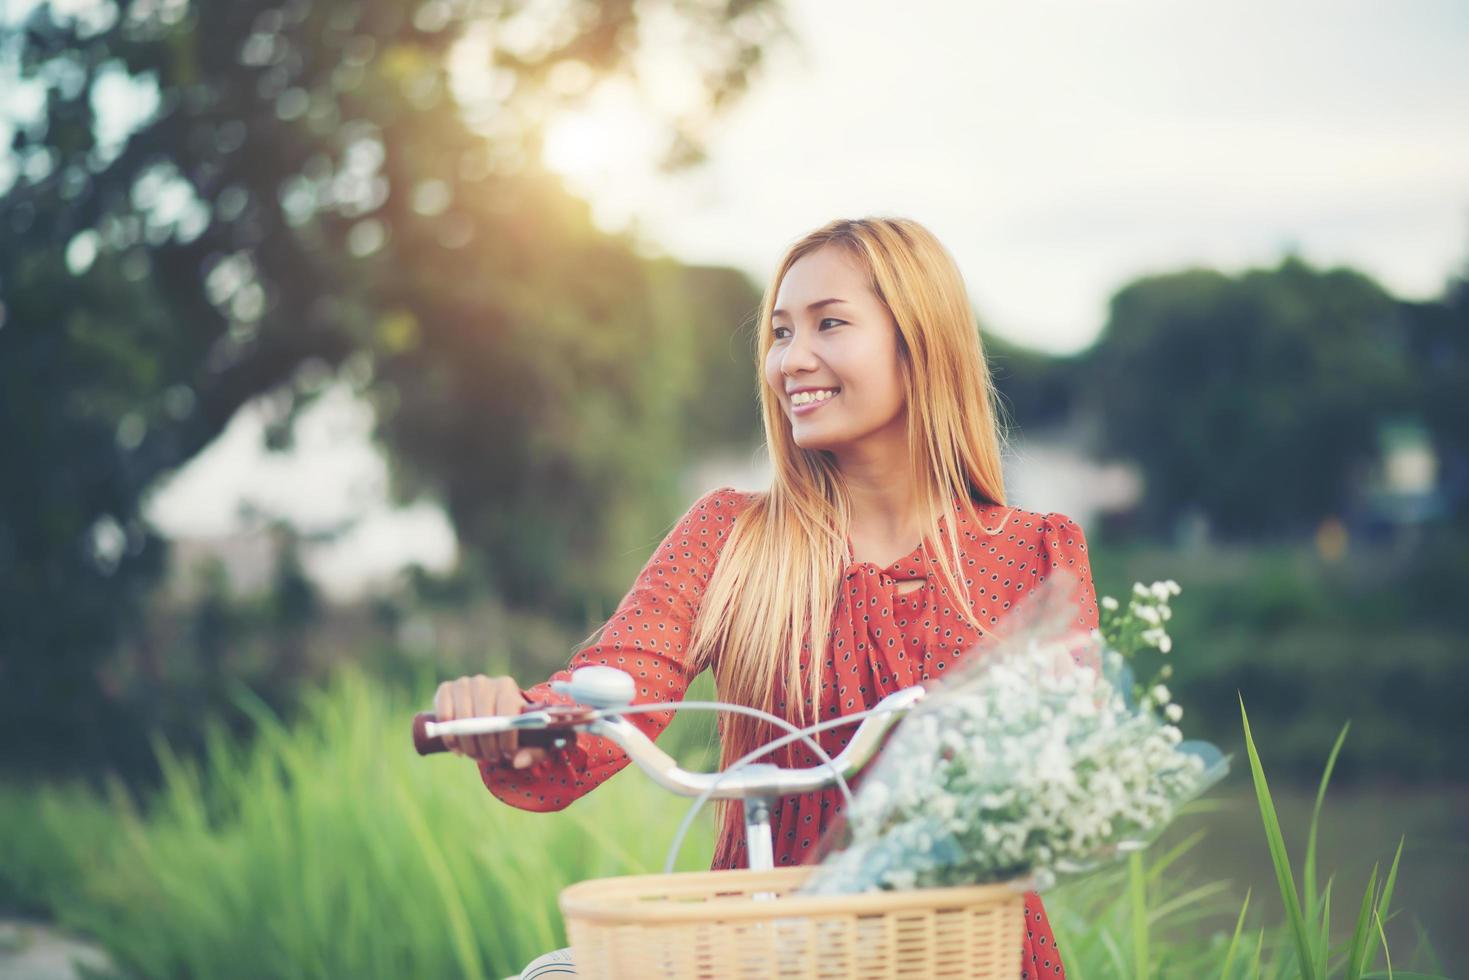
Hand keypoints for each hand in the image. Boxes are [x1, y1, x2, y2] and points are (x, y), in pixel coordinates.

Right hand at [431, 674, 547, 769]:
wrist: (487, 712)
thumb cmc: (511, 726)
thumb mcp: (530, 740)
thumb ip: (532, 752)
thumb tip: (516, 761)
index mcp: (507, 687)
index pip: (506, 712)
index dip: (506, 738)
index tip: (508, 754)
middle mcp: (484, 682)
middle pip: (482, 718)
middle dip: (487, 745)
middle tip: (490, 758)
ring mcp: (463, 684)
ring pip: (462, 720)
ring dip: (468, 745)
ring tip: (476, 755)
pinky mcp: (445, 690)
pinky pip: (444, 716)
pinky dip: (449, 737)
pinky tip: (458, 748)